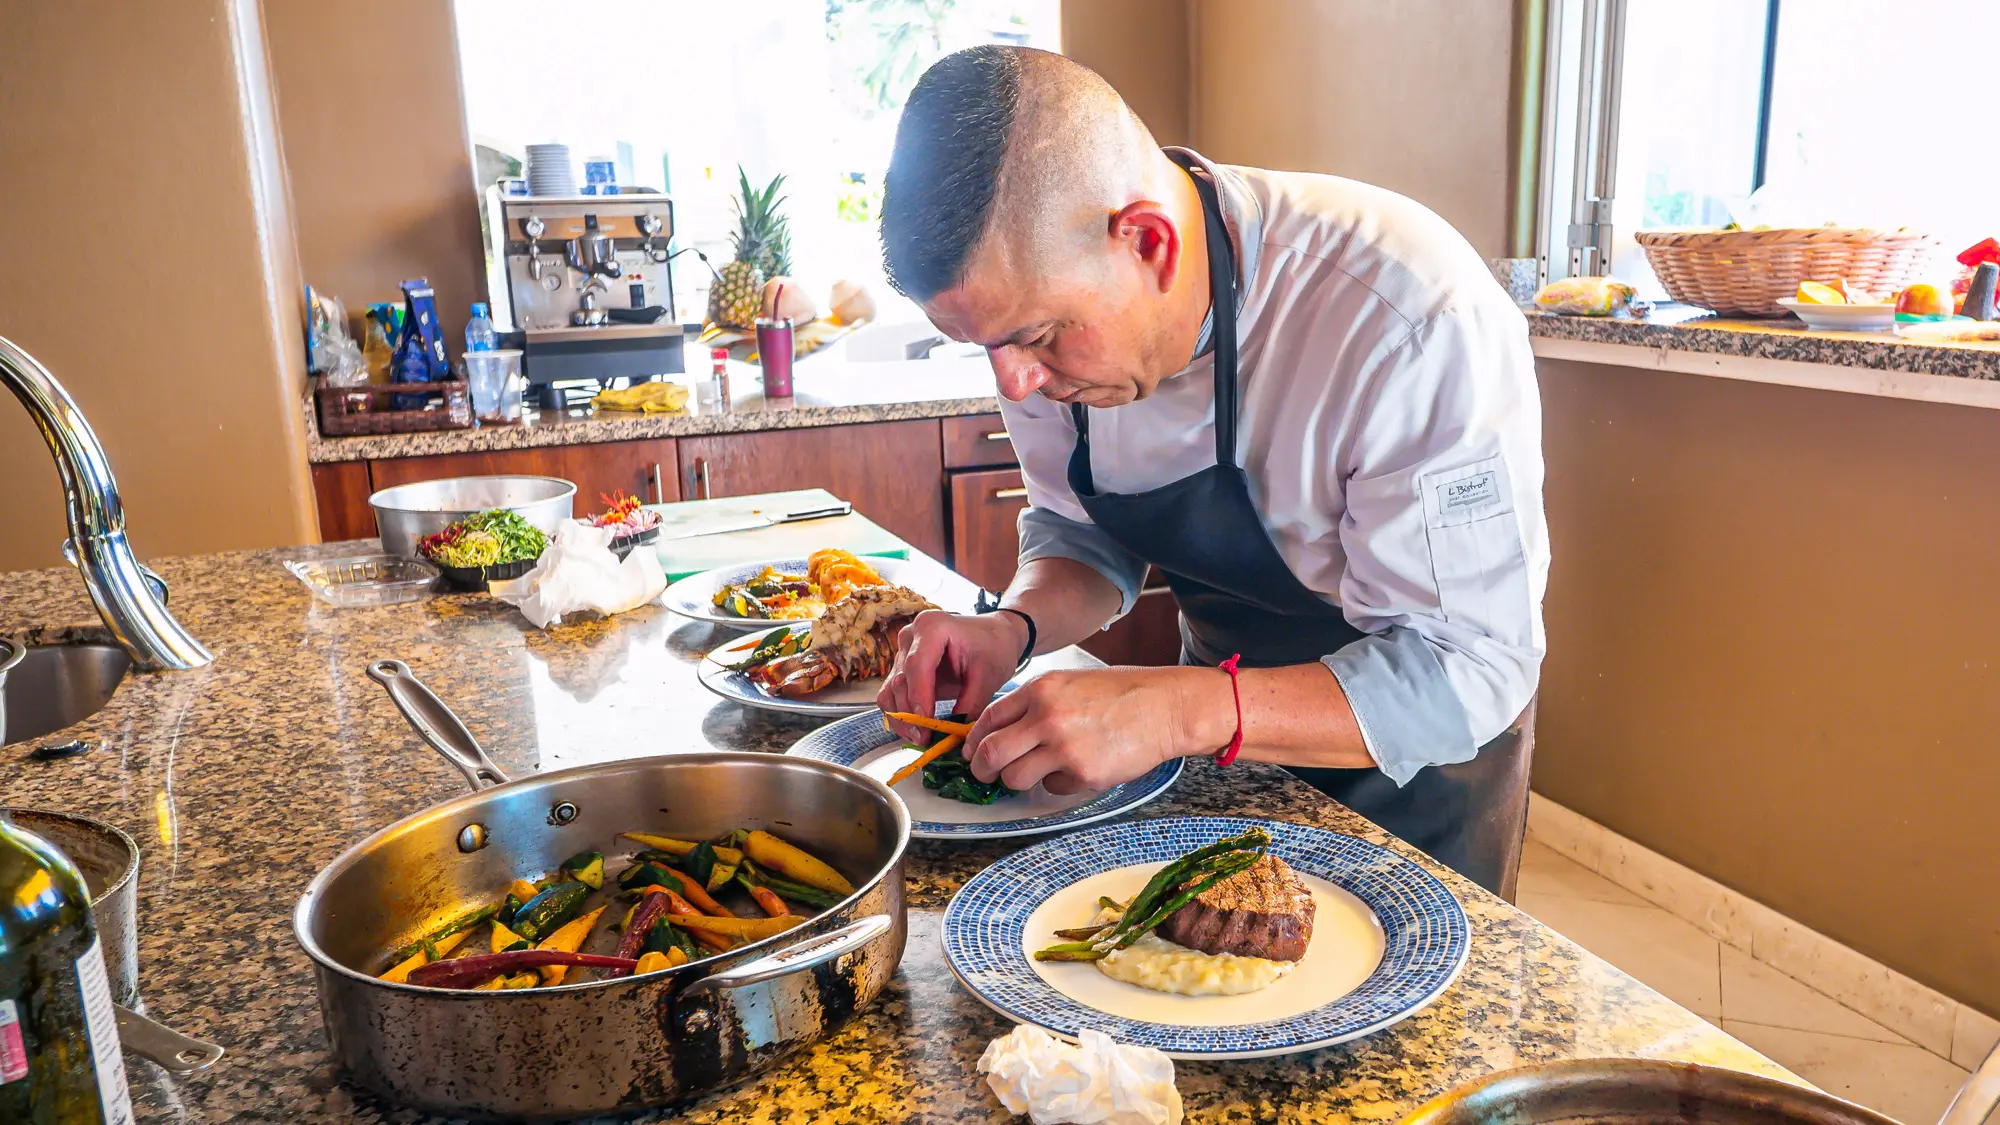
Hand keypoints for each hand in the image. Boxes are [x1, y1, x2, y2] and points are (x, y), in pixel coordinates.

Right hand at [876, 610, 1027, 742]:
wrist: (994, 637)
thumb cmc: (994, 648)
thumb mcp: (989, 676)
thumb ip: (971, 704)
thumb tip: (953, 735)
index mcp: (933, 627)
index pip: (917, 665)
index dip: (919, 697)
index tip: (926, 725)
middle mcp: (910, 636)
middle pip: (900, 680)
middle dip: (910, 714)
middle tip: (925, 740)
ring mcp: (903, 652)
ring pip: (890, 691)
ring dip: (901, 718)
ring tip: (920, 739)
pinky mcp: (901, 668)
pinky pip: (892, 695)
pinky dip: (901, 715)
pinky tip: (916, 730)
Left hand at [963, 666, 1232, 794]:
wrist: (1165, 707)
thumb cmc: (1121, 694)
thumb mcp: (1071, 683)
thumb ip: (1036, 703)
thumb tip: (1003, 730)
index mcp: (1041, 690)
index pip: (989, 718)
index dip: (974, 740)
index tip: (973, 751)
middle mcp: (1046, 717)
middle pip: (990, 753)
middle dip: (981, 769)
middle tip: (985, 775)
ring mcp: (1063, 747)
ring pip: (1014, 777)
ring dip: (1018, 780)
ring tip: (1037, 772)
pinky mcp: (1083, 773)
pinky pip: (1052, 787)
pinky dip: (1058, 784)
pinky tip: (1078, 768)